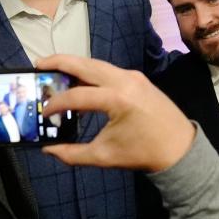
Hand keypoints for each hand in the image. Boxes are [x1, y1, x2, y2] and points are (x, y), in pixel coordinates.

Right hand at [37, 54, 193, 172]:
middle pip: (84, 64)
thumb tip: (48, 150)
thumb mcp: (105, 156)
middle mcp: (125, 81)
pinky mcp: (138, 78)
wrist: (180, 148)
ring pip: (96, 64)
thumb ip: (72, 154)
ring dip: (75, 65)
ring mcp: (133, 76)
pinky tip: (79, 81)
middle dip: (59, 63)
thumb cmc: (144, 153)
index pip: (76, 96)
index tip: (42, 112)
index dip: (55, 104)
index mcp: (118, 99)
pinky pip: (108, 70)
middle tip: (38, 65)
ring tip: (53, 69)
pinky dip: (91, 72)